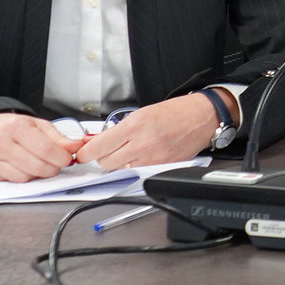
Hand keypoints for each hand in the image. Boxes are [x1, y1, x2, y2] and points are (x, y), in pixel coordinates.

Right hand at [0, 113, 86, 182]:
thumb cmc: (12, 127)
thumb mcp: (38, 125)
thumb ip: (59, 138)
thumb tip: (77, 147)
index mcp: (15, 127)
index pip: (45, 149)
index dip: (61, 158)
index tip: (66, 159)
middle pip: (36, 166)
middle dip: (52, 169)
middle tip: (54, 164)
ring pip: (25, 177)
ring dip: (37, 174)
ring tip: (36, 163)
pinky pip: (12, 181)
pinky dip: (22, 177)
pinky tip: (22, 167)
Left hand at [78, 94, 219, 170]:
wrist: (202, 118)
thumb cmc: (175, 112)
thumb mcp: (141, 113)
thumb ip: (119, 128)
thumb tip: (97, 140)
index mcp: (134, 126)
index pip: (98, 147)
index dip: (86, 152)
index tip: (83, 153)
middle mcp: (142, 144)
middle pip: (106, 163)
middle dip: (102, 158)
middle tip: (106, 151)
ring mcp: (152, 159)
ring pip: (120, 170)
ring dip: (117, 163)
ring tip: (125, 152)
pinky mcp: (161, 167)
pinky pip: (137, 172)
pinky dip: (133, 167)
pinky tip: (139, 157)